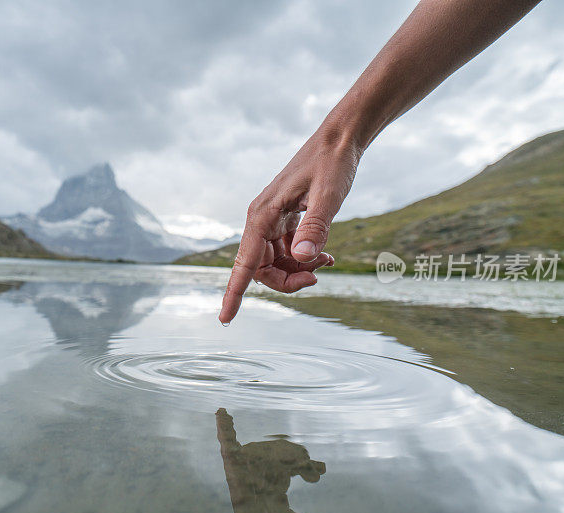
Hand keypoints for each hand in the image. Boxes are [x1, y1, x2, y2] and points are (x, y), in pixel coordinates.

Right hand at [219, 130, 360, 323]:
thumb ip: (316, 227)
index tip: (225, 320)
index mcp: (262, 216)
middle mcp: (260, 220)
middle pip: (261, 269)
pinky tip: (325, 255)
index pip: (244, 265)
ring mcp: (271, 220)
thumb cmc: (332, 163)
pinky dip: (303, 258)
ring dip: (298, 270)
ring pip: (274, 263)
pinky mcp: (284, 219)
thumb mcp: (329, 195)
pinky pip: (286, 251)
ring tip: (327, 260)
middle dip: (287, 280)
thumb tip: (301, 260)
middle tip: (318, 276)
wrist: (338, 140)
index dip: (233, 294)